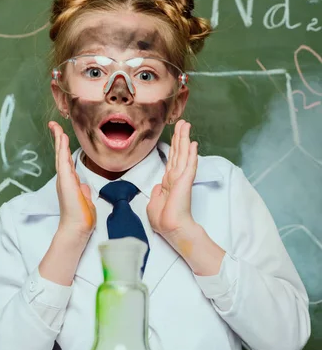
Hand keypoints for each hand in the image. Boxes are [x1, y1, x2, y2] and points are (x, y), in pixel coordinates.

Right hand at [49, 121, 96, 237]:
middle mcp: (65, 179)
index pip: (66, 161)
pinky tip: (62, 139)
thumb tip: (84, 187)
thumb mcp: (85, 201)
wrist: (77, 228)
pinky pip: (63, 161)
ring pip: (60, 155)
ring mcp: (64, 180)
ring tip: (56, 127)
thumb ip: (83, 192)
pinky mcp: (65, 182)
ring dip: (59, 140)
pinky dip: (62, 149)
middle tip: (54, 125)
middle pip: (60, 154)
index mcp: (70, 182)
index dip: (64, 148)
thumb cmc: (81, 217)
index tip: (62, 135)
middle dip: (58, 139)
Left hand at [146, 120, 198, 239]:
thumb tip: (158, 186)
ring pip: (183, 154)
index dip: (174, 146)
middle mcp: (175, 177)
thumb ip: (158, 192)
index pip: (172, 160)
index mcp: (168, 182)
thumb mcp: (154, 203)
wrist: (170, 227)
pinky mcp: (185, 181)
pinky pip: (189, 165)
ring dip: (185, 139)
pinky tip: (194, 144)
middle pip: (178, 152)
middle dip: (180, 136)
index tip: (177, 135)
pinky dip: (191, 154)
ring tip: (187, 125)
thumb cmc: (163, 219)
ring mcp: (181, 178)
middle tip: (183, 122)